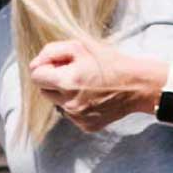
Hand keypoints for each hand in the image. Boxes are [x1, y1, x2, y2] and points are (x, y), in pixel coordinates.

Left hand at [28, 37, 160, 132]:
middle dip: (54, 81)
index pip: (36, 77)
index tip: (58, 64)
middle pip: (44, 92)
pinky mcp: (87, 126)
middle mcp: (69, 104)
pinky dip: (77, 105)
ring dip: (65, 94)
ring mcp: (78, 118)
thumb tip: (34, 64)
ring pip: (58, 104)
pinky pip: (72, 115)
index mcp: (67, 82)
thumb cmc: (110, 62)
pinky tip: (93, 97)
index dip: (45, 67)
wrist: (138, 85)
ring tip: (86, 85)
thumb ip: (52, 51)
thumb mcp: (81, 46)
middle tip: (74, 73)